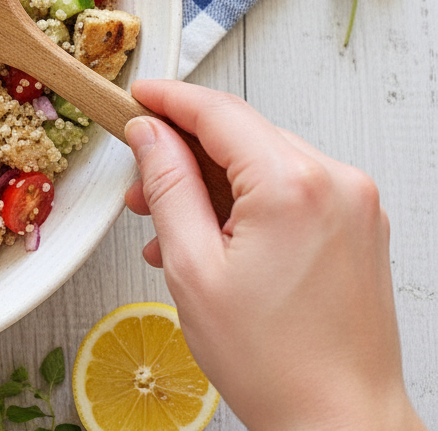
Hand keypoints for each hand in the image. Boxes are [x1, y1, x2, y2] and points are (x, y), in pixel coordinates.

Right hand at [123, 79, 423, 430]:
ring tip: (171, 234)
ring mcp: (354, 204)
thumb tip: (149, 134)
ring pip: (264, 163)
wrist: (339, 421)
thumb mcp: (193, 267)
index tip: (136, 96)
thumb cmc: (273, 361)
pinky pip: (291, 191)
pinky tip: (213, 242)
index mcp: (293, 184)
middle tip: (139, 192)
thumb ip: (168, 186)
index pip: (219, 112)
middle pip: (241, 136)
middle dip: (184, 155)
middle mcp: (335, 182)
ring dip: (213, 184)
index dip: (168, 100)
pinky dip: (247, 204)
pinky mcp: (358, 227)